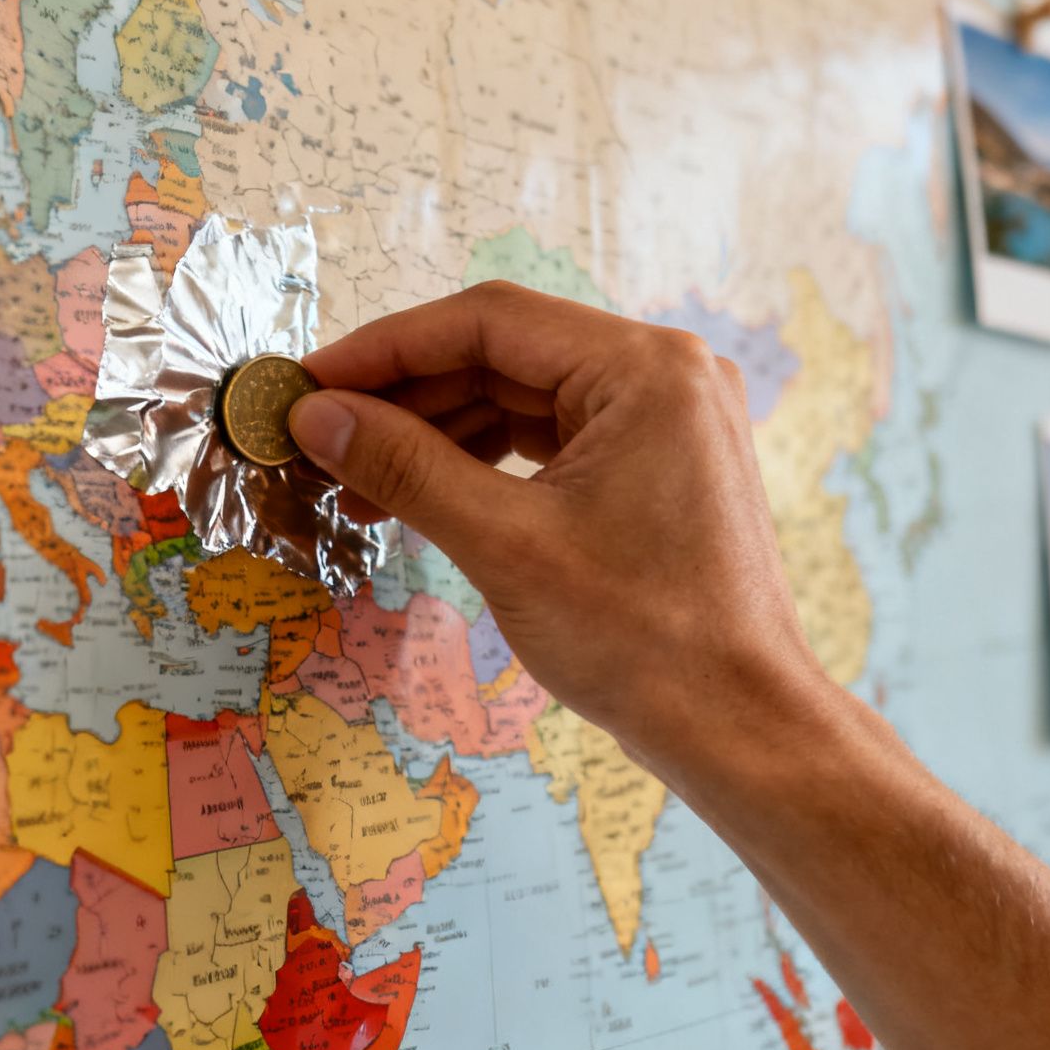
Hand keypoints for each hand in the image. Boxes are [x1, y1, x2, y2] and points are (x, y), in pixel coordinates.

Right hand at [289, 281, 830, 754]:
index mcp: (646, 369)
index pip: (487, 321)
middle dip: (405, 395)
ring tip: (353, 477)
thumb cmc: (647, 641)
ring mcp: (665, 421)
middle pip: (503, 353)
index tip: (311, 382)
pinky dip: (482, 462)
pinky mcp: (655, 466)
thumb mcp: (505, 545)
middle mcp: (665, 376)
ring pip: (521, 397)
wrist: (739, 727)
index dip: (385, 347)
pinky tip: (419, 494)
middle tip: (318, 432)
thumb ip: (404, 467)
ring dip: (436, 432)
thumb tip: (317, 418)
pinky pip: (550, 439)